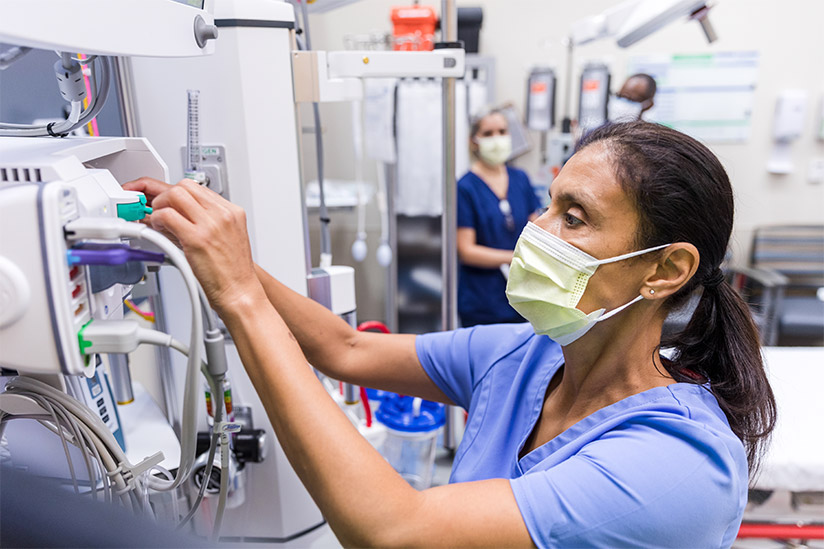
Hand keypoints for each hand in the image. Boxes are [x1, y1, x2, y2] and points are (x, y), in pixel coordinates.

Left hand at [124, 177, 261, 313]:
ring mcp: (211, 224)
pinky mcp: (197, 238)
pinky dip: (156, 220)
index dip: (173, 191)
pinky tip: (158, 230)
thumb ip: (201, 223)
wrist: (240, 293)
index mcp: (231, 212)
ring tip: (158, 222)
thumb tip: (172, 215)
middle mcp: (223, 213)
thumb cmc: (231, 273)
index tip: (160, 196)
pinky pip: (167, 215)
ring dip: (159, 205)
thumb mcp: (223, 239)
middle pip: (184, 186)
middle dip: (164, 195)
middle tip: (156, 209)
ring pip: (174, 194)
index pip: (197, 188)